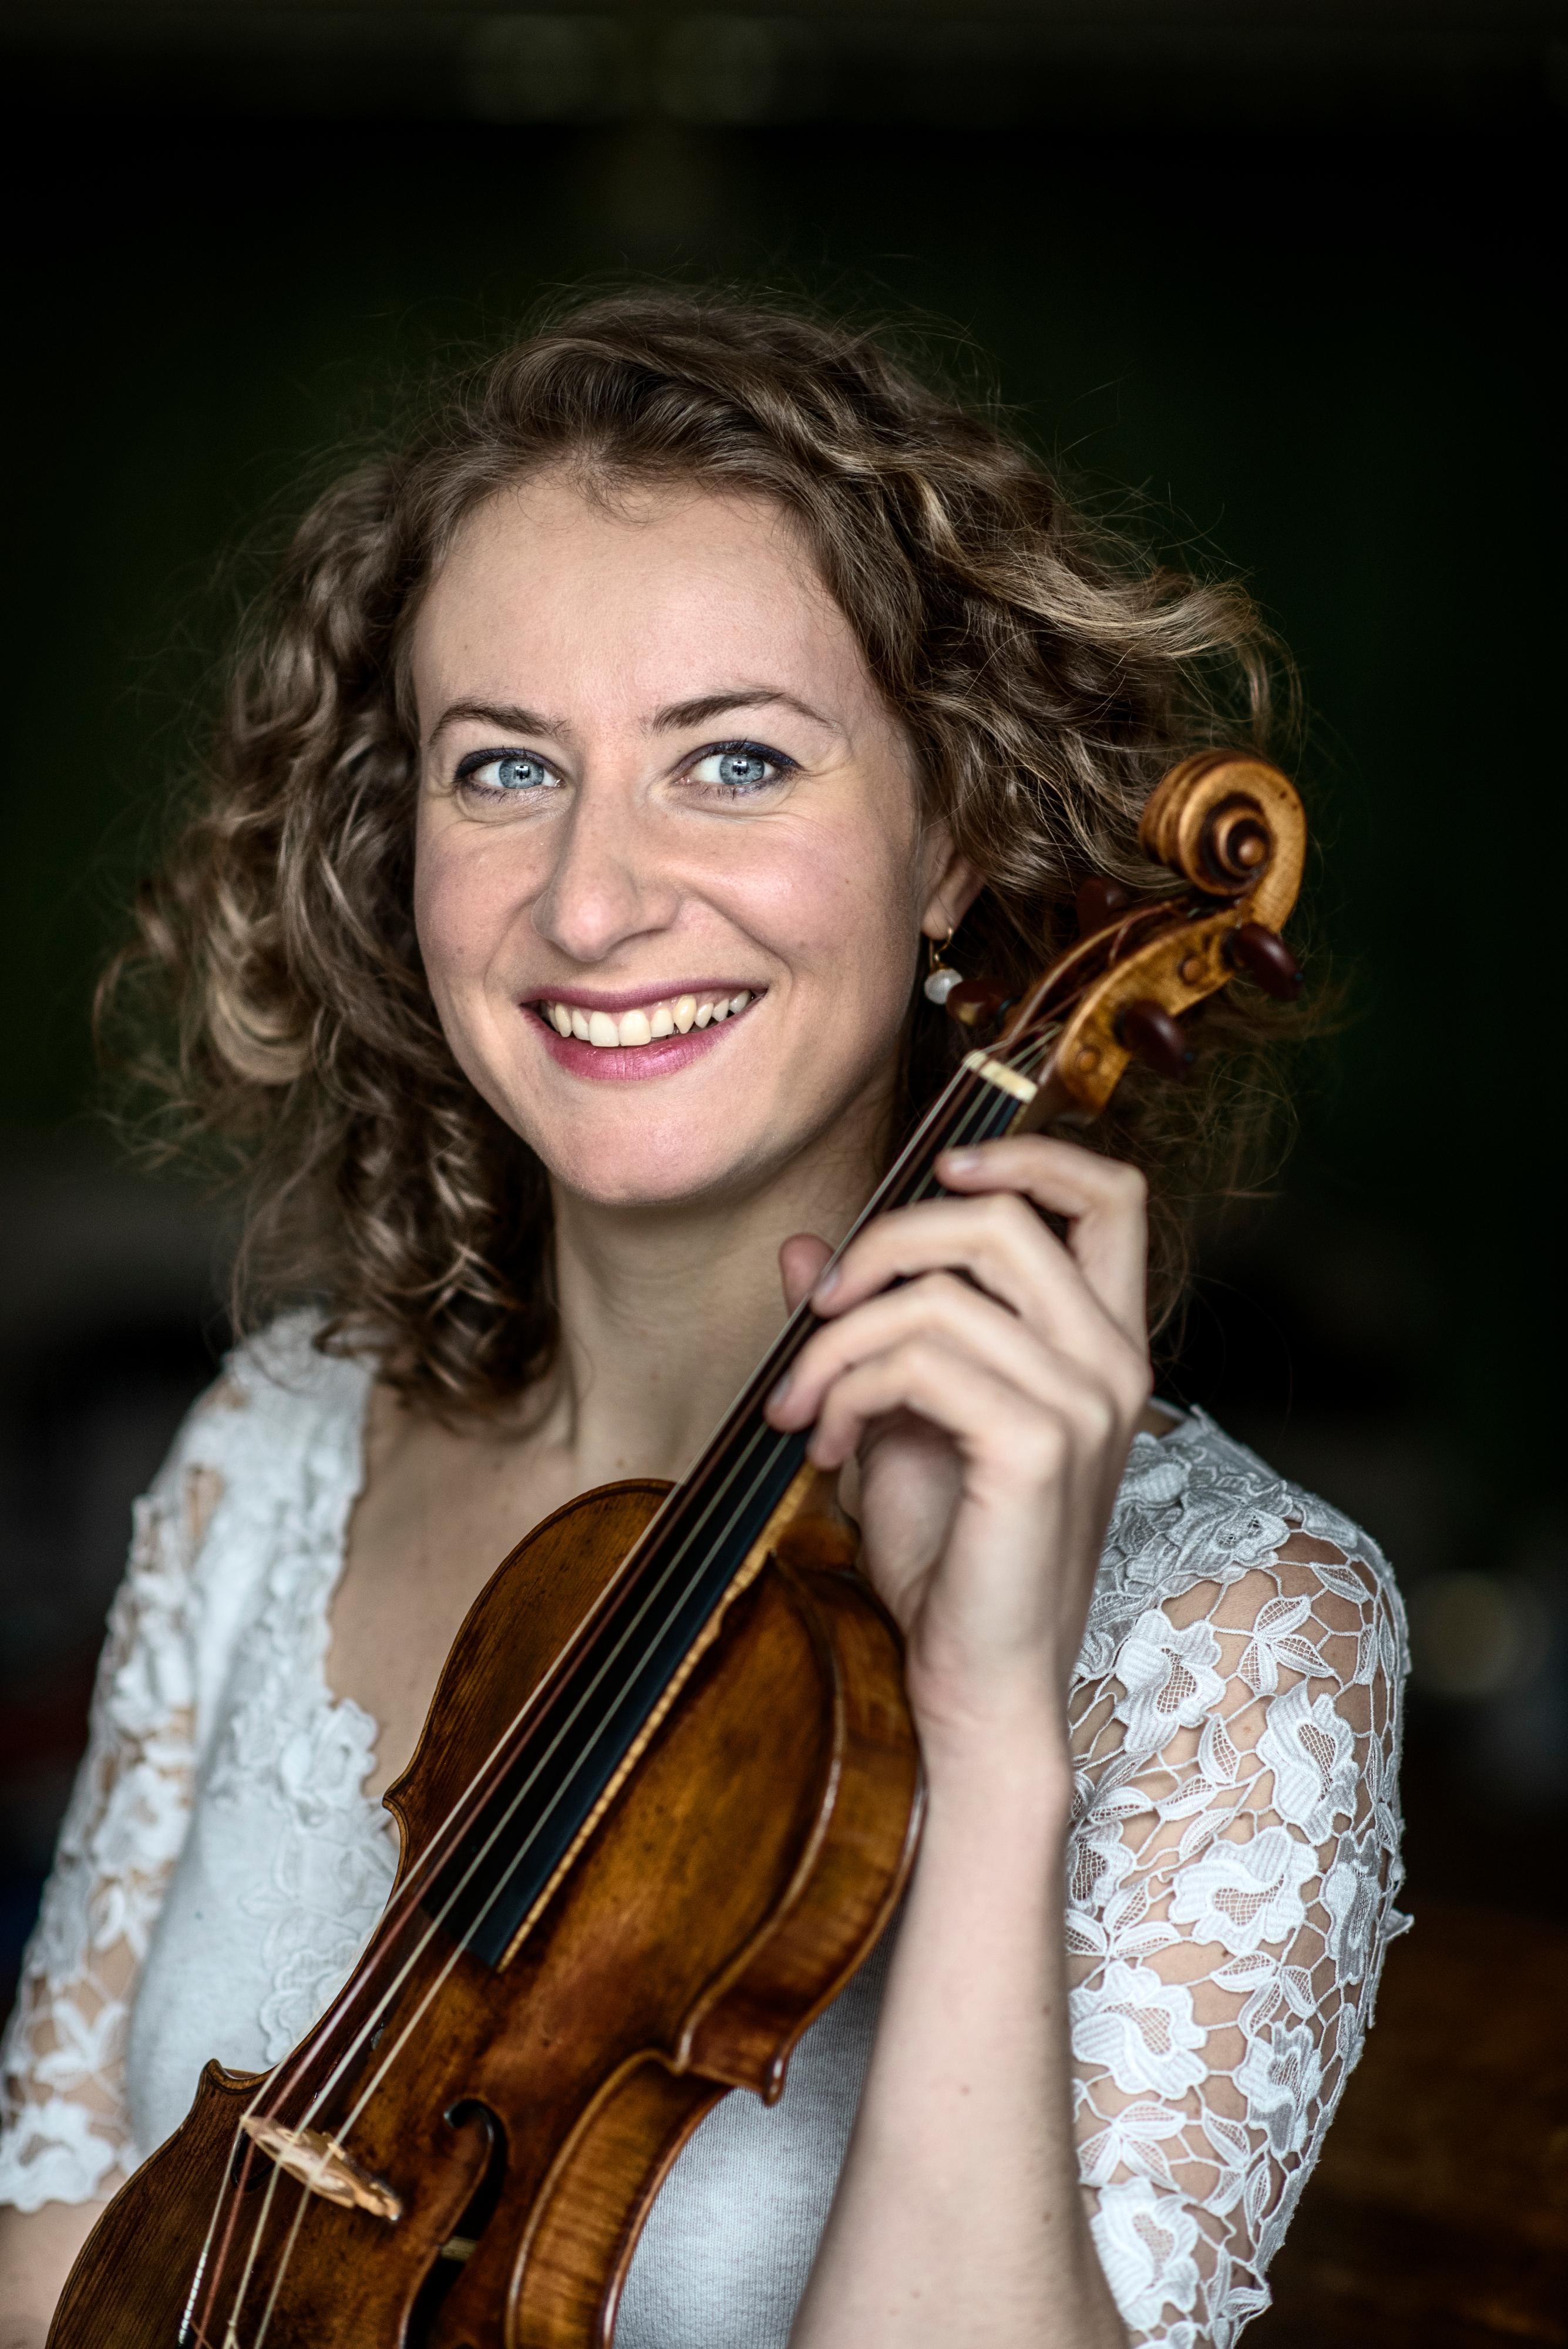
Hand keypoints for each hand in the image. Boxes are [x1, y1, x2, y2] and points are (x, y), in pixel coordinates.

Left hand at [765, 1137, 1150, 1768]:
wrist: (970, 1679)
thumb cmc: (946, 1556)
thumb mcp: (895, 1416)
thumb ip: (862, 1327)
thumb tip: (798, 1249)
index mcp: (1101, 1343)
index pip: (1111, 1195)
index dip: (1029, 1155)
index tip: (939, 1174)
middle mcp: (1113, 1361)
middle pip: (1001, 1219)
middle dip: (883, 1245)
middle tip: (816, 1312)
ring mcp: (1085, 1403)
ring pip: (937, 1295)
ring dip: (836, 1343)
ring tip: (800, 1410)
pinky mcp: (1038, 1445)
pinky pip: (918, 1360)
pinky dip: (846, 1391)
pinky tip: (824, 1450)